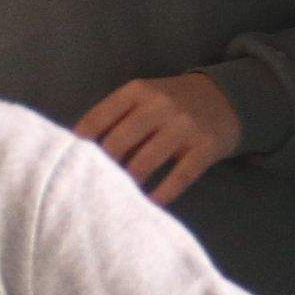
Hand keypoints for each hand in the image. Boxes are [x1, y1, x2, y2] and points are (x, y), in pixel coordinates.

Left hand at [76, 72, 241, 205]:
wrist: (225, 97)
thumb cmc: (171, 103)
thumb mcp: (144, 96)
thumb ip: (115, 115)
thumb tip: (77, 149)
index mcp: (138, 91)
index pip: (98, 119)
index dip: (80, 144)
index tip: (69, 162)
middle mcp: (160, 105)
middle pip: (117, 143)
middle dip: (103, 168)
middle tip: (94, 185)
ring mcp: (184, 126)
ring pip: (144, 163)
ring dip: (127, 183)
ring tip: (117, 197)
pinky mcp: (206, 147)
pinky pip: (179, 176)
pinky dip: (162, 194)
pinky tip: (150, 203)